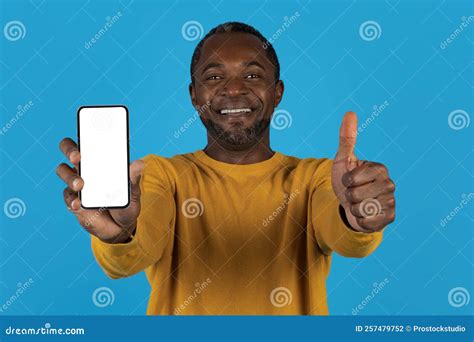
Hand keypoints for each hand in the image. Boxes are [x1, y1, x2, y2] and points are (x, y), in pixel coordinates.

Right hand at [56, 138, 143, 242]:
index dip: (84, 135)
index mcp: (100, 161)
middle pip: (69, 151)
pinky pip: (68, 197)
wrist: (121, 227)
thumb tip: (140, 164)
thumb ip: (133, 178)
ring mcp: (77, 185)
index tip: (89, 136)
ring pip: (64, 172)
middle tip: (78, 158)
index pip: (87, 141)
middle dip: (70, 151)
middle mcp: (85, 169)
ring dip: (70, 177)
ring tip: (80, 185)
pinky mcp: (74, 202)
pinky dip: (72, 199)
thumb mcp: (133, 191)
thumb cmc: (126, 203)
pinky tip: (78, 203)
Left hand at [331, 112, 395, 232]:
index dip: (345, 182)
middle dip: (348, 196)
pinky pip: (367, 222)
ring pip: (360, 209)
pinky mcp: (389, 218)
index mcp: (380, 169)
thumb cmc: (347, 180)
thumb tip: (349, 112)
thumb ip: (346, 138)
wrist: (350, 205)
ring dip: (353, 208)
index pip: (351, 179)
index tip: (350, 180)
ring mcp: (391, 202)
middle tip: (353, 193)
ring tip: (358, 203)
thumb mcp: (343, 159)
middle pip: (355, 195)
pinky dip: (360, 220)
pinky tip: (364, 215)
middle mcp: (390, 184)